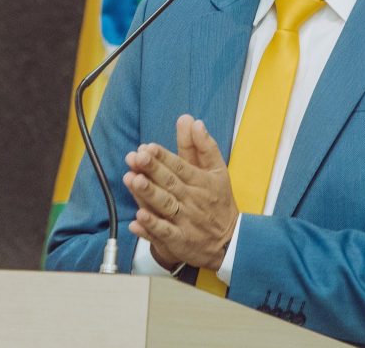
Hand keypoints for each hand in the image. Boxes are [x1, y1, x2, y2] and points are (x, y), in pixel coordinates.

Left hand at [123, 115, 237, 270]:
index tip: (148, 147)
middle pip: (170, 183)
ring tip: (134, 181)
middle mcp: (191, 199)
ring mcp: (184, 221)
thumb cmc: (219, 202)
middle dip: (152, 170)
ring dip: (149, 194)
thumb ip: (204, 146)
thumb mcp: (218, 171)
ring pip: (165, 206)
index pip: (180, 166)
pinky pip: (163, 234)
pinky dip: (150, 228)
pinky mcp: (178, 240)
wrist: (230, 241)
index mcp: (200, 181)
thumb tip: (194, 122)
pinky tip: (137, 220)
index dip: (163, 156)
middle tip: (136, 158)